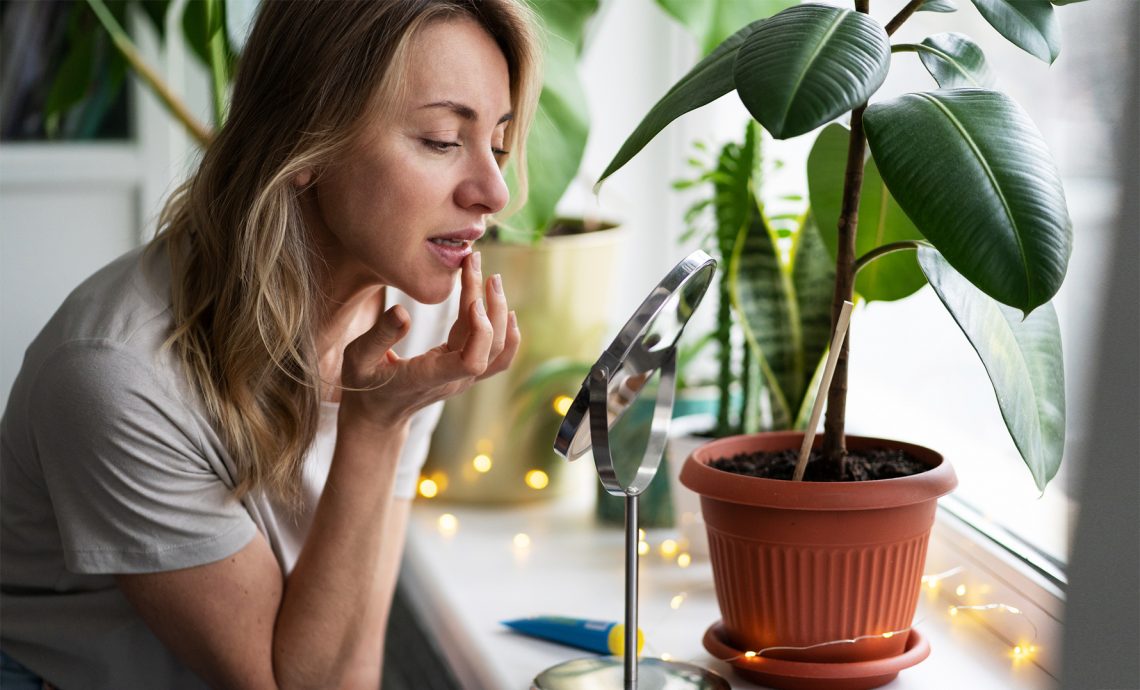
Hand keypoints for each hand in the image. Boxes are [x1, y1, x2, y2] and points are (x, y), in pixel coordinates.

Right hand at [339, 252, 520, 429]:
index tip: (473, 300)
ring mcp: (463, 377)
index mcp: (430, 376)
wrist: (377, 415)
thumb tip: (403, 311)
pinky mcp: (464, 372)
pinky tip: (507, 311)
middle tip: (481, 265)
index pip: (472, 361)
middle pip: (490, 346)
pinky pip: (497, 357)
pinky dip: (507, 334)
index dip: (482, 331)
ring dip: (499, 312)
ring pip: (497, 348)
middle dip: (491, 305)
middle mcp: (454, 379)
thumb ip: (378, 336)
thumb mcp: (357, 358)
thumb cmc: (364, 385)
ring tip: (492, 279)